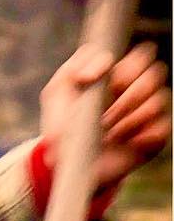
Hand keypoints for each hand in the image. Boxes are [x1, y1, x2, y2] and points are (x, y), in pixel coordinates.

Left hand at [40, 42, 169, 191]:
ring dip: (129, 119)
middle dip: (128, 95)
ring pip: (158, 101)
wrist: (66, 163)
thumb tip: (106, 60)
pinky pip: (162, 128)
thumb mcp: (58, 91)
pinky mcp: (153, 138)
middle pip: (154, 75)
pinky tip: (123, 142)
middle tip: (106, 114)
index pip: (142, 56)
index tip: (112, 82)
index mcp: (115, 75)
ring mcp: (146, 115)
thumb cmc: (61, 125)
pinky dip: (142, 135)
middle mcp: (135, 92)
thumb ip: (77, 66)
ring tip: (108, 132)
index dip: (131, 66)